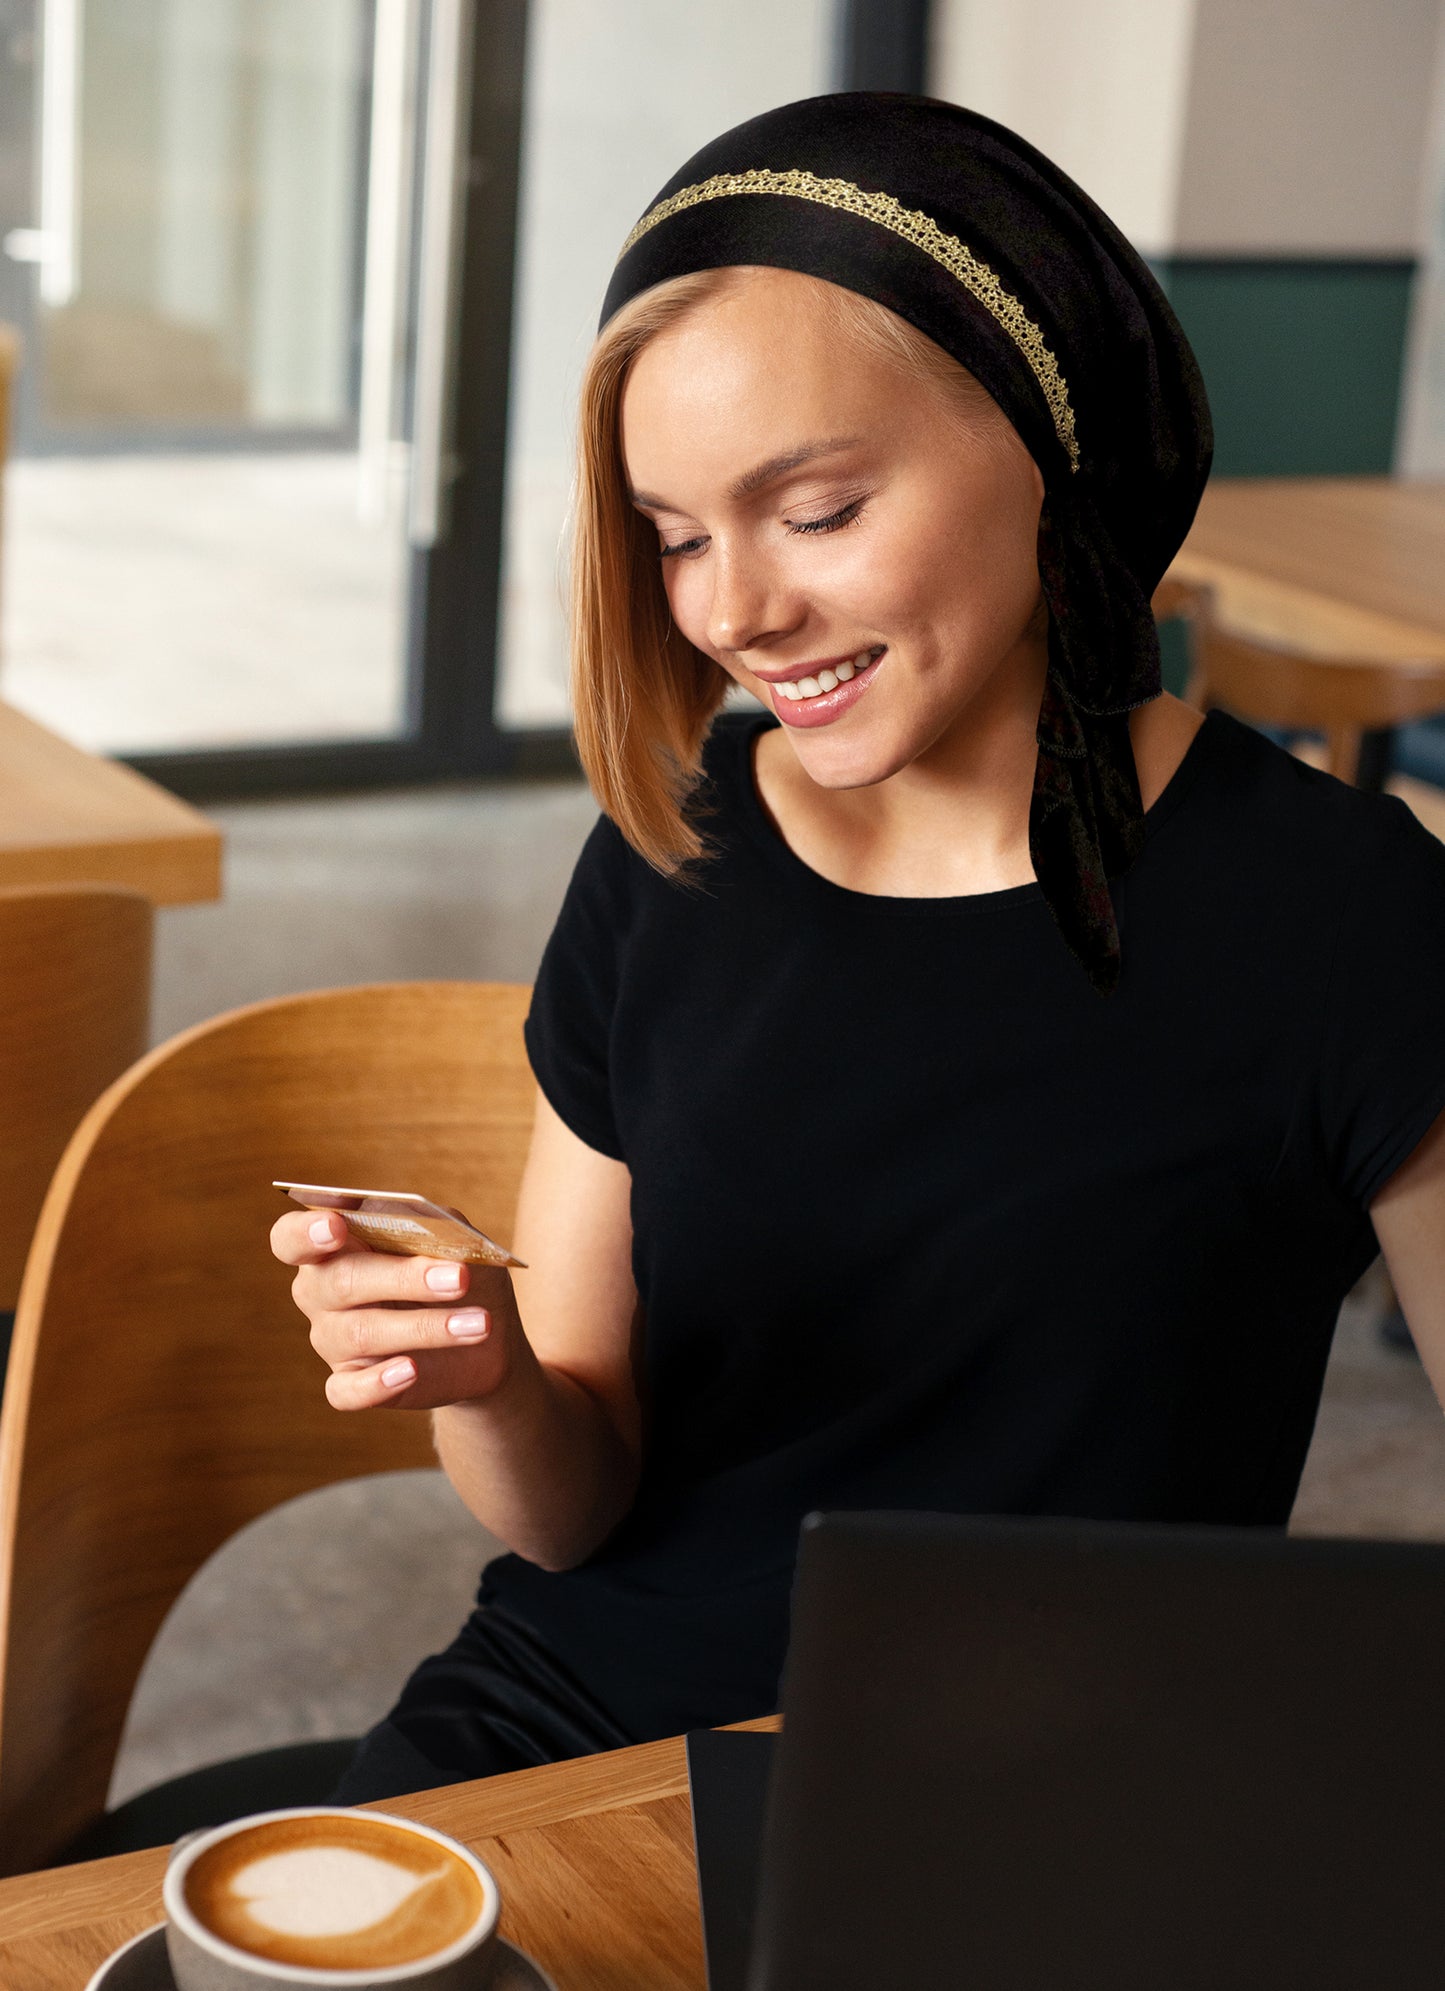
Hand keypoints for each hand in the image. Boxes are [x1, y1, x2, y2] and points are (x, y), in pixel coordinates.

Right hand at [270, 1208, 522, 1410]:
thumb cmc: (458, 1269)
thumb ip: (427, 1224)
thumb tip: (415, 1223)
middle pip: (338, 1282)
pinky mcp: (351, 1381)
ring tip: (477, 1324)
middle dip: (402, 1279)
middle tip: (460, 1279)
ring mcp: (332, 1339)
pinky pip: (346, 1390)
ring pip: (359, 1333)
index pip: (292, 1237)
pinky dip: (377, 1382)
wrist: (484, 1332)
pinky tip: (410, 1370)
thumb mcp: (451, 1236)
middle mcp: (321, 1291)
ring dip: (425, 1327)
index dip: (306, 1233)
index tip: (336, 1227)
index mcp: (336, 1243)